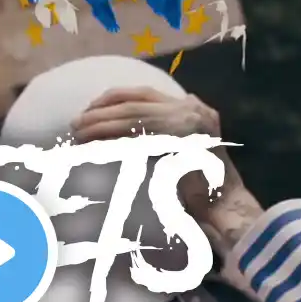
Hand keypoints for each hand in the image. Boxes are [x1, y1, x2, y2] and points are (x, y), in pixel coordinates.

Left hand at [72, 87, 263, 242]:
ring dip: (102, 124)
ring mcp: (188, 124)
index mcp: (191, 107)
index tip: (90, 109)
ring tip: (79, 134)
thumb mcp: (179, 150)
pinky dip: (115, 140)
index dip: (112, 99)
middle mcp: (192, 110)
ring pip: (133, 117)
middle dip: (101, 112)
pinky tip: (96, 147)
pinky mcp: (182, 143)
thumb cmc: (198, 187)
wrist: (223, 208)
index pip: (144, 93)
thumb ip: (158, 133)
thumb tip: (116, 128)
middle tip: (76, 123)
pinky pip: (139, 137)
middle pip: (135, 102)